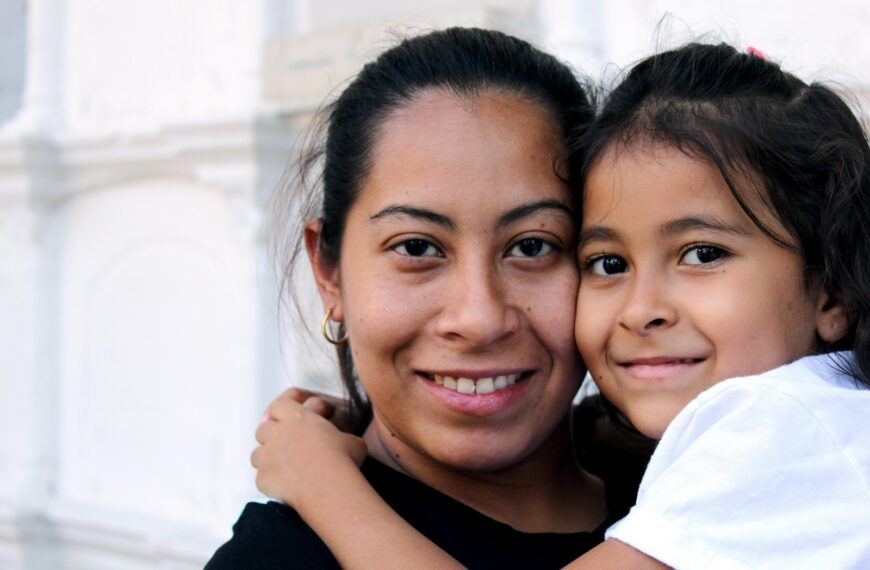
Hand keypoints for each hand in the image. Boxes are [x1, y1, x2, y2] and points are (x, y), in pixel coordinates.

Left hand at [252, 393, 366, 509]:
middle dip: (271, 436)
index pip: (279, 406)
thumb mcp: (351, 440)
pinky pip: (261, 478)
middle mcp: (277, 433)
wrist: (329, 487)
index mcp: (298, 417)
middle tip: (285, 446)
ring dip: (267, 459)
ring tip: (283, 469)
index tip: (286, 419)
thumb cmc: (343, 459)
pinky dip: (270, 481)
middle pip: (263, 429)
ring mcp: (267, 456)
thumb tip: (346, 443)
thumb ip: (340, 437)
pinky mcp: (263, 478)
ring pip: (257, 454)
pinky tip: (285, 487)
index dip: (280, 412)